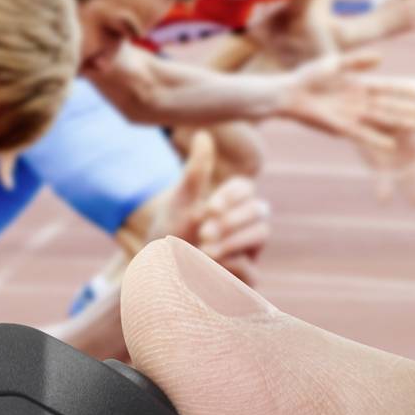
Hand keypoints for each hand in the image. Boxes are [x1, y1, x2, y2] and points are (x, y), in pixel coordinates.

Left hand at [160, 132, 270, 279]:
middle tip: (203, 232)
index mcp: (230, 204)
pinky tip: (207, 270)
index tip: (209, 208)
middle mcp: (244, 225)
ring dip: (232, 240)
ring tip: (203, 250)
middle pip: (260, 209)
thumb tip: (203, 134)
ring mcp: (247, 251)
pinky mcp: (244, 280)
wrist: (153, 278)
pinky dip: (229, 266)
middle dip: (231, 220)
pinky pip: (251, 270)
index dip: (232, 196)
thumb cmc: (168, 237)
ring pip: (261, 234)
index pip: (245, 188)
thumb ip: (194, 173)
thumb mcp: (177, 204)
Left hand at [282, 51, 414, 201]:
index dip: (402, 89)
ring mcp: (349, 115)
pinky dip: (375, 138)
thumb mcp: (334, 63)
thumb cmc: (307, 77)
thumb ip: (357, 61)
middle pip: (387, 106)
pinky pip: (361, 134)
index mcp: (357, 86)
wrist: (286, 93)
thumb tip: (382, 59)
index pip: (385, 88)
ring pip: (379, 119)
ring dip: (396, 122)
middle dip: (405, 109)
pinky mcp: (339, 127)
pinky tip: (390, 143)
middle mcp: (357, 102)